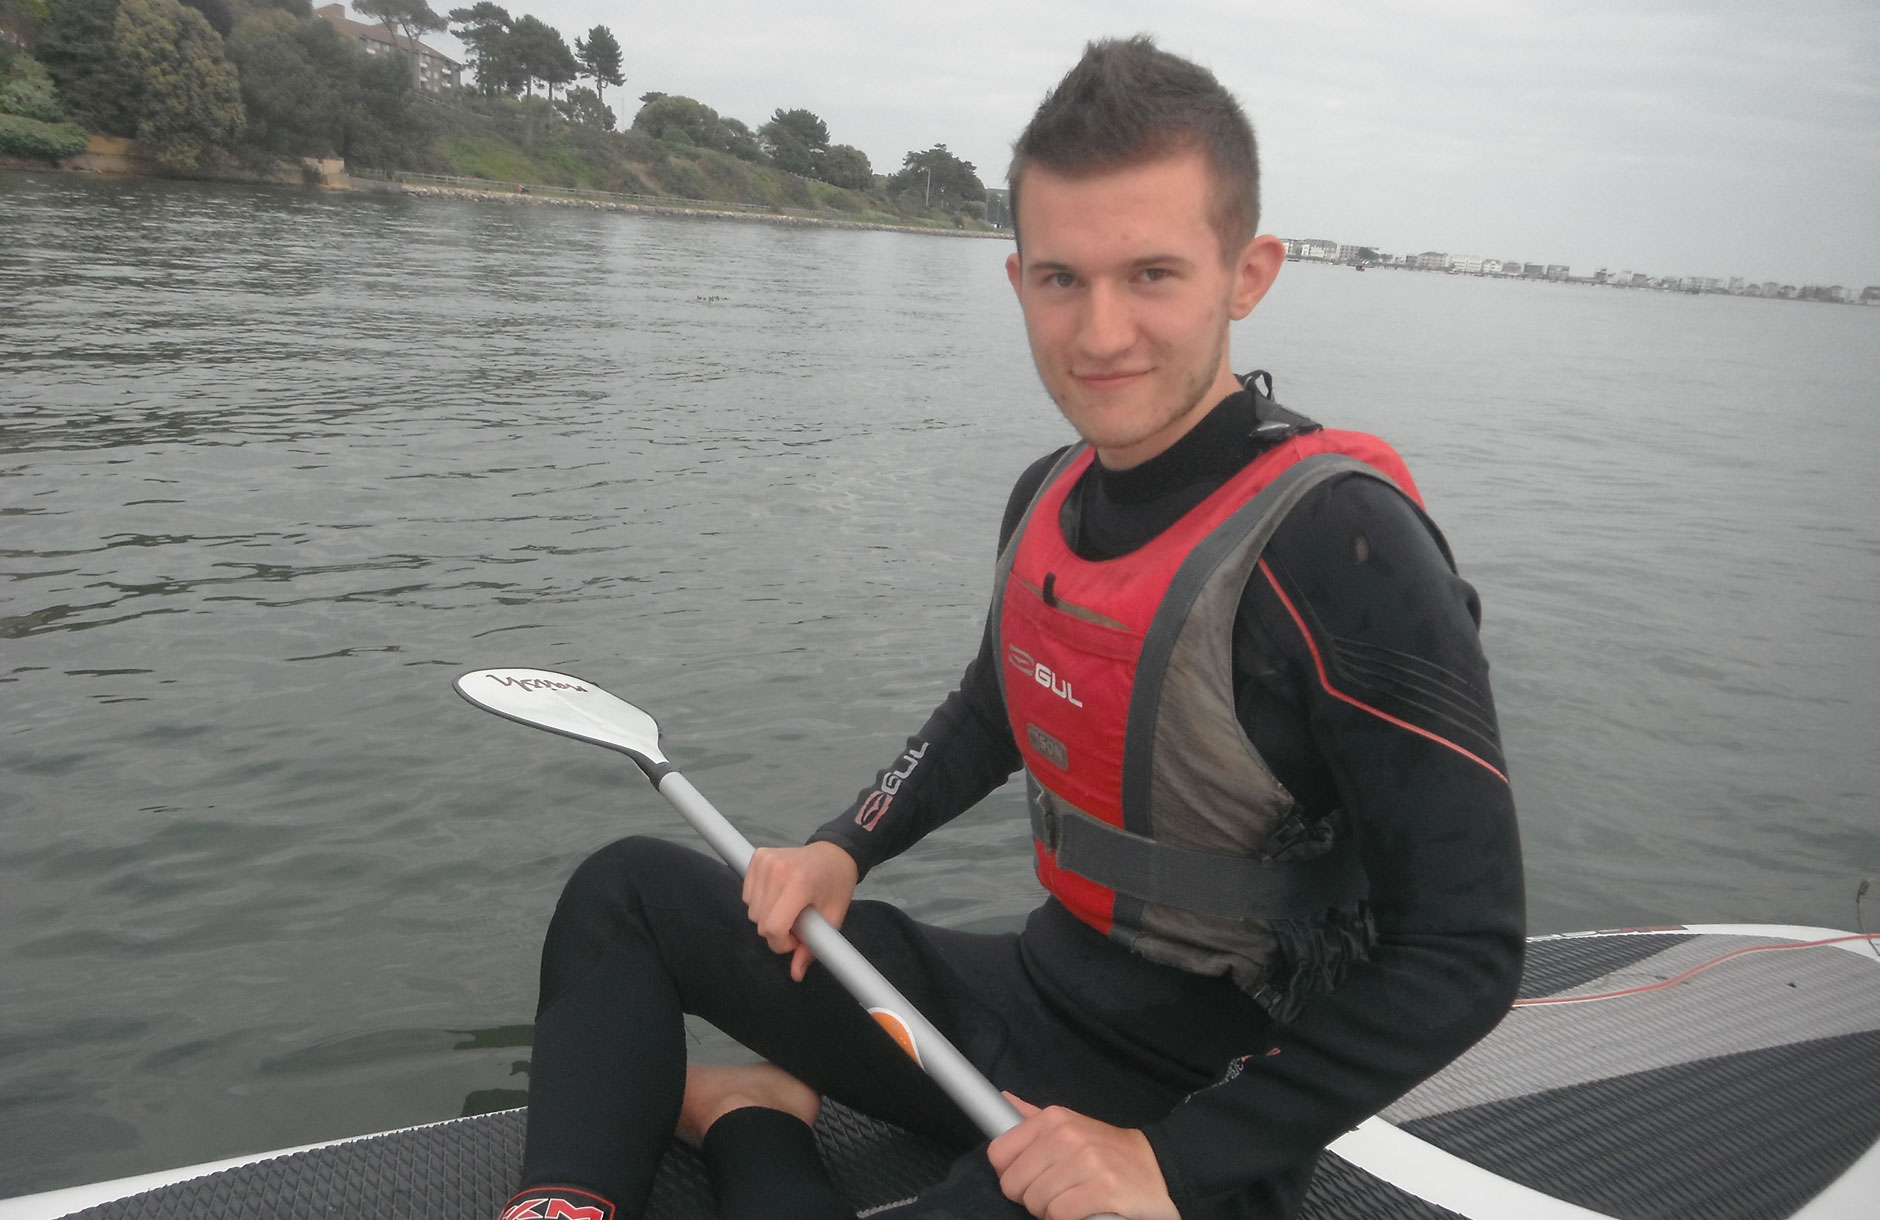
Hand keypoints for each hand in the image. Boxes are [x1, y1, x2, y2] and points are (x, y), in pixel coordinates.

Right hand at [742, 841, 859, 980]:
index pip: (773, 927)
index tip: (796, 939)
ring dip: (767, 918)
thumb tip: (796, 975)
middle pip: (760, 922)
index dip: (782, 943)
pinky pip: (747, 895)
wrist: (834, 854)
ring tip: (788, 909)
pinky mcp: (757, 857)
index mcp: (799, 884)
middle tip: (796, 924)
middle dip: (776, 932)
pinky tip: (778, 896)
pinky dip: (759, 903)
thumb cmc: (836, 887)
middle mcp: (778, 869)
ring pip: (751, 911)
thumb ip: (812, 948)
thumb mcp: (832, 919)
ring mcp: (765, 861)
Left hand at [987, 1094, 1178, 1219]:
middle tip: (1054, 1193)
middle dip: (1029, 1197)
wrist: (1159, 1168)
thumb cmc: (1107, 1153)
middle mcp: (1067, 1135)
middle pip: (1014, 1183)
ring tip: (1070, 1202)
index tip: (1029, 1178)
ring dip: (1048, 1211)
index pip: (998, 1153)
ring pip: (1036, 1201)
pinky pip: (1060, 1213)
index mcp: (1053, 1119)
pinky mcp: (1104, 1188)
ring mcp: (1087, 1161)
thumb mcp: (1070, 1126)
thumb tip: (1004, 1099)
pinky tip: (1081, 1211)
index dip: (1009, 1173)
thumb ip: (1033, 1117)